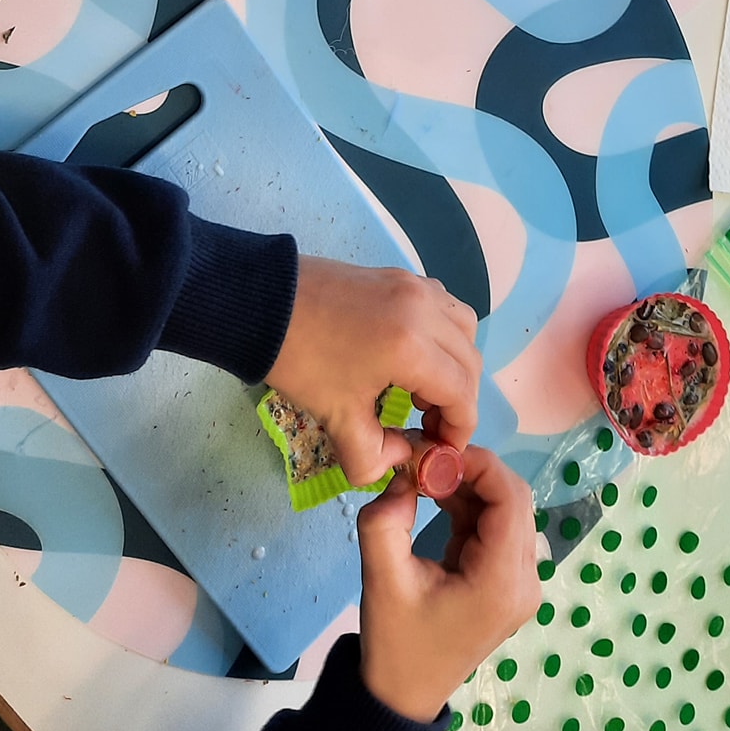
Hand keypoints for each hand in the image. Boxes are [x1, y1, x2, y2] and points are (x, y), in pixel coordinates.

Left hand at [266, 258, 481, 486]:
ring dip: (455, 363)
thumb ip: (374, 455)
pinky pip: (442, 304)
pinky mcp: (398, 275)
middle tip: (428, 423)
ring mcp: (413, 285)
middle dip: (458, 400)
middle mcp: (424, 309)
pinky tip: (412, 354)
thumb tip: (401, 455)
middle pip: (469, 362)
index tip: (439, 450)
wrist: (260, 303)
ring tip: (422, 387)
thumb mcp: (336, 418)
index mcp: (412, 347)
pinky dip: (442, 333)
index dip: (459, 429)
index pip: (462, 394)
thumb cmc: (299, 360)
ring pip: (463, 327)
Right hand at [357, 445, 540, 722]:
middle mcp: (526, 580)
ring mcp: (522, 584)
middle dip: (472, 472)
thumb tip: (403, 474)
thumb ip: (386, 519)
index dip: (476, 464)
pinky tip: (436, 501)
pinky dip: (470, 507)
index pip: (509, 497)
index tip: (432, 453)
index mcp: (502, 582)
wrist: (402, 696)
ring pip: (507, 509)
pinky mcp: (508, 583)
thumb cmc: (395, 641)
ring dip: (469, 487)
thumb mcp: (381, 577)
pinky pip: (497, 528)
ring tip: (424, 480)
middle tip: (425, 464)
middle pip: (514, 499)